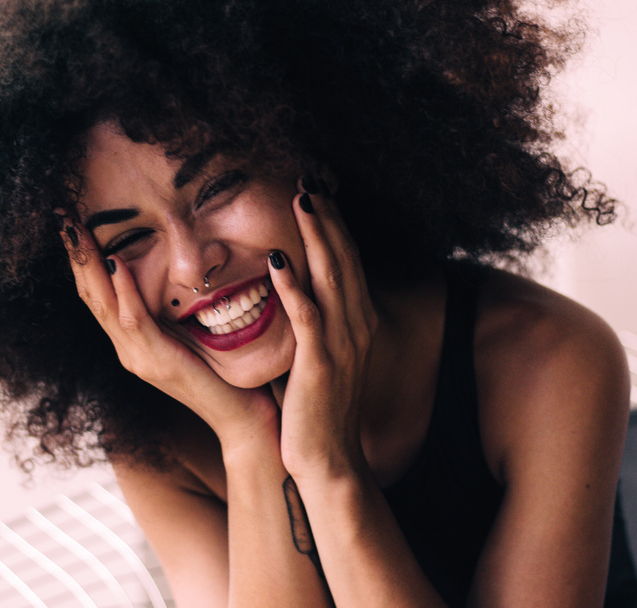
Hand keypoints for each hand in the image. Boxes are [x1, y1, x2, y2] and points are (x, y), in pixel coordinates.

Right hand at [61, 223, 278, 446]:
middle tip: (61, 214)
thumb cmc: (227, 375)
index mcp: (133, 342)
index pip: (97, 294)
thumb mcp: (195, 335)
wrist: (243, 420)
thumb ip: (177, 310)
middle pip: (89, 295)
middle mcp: (128, 350)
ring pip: (103, 305)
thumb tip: (178, 270)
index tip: (72, 221)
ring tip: (77, 229)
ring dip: (89, 264)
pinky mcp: (158, 363)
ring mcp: (139, 358)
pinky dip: (124, 291)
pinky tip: (118, 263)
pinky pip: (135, 322)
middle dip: (75, 254)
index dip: (82, 258)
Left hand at [268, 180, 378, 478]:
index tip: (318, 191)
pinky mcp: (320, 363)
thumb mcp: (326, 355)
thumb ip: (317, 321)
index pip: (348, 261)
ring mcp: (342, 343)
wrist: (329, 459)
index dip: (334, 224)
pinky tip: (277, 258)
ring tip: (301, 198)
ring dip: (316, 235)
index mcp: (359, 322)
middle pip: (344, 258)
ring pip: (331, 276)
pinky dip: (293, 285)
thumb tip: (295, 289)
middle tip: (309, 178)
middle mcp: (358, 325)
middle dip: (328, 216)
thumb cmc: (320, 408)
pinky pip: (307, 316)